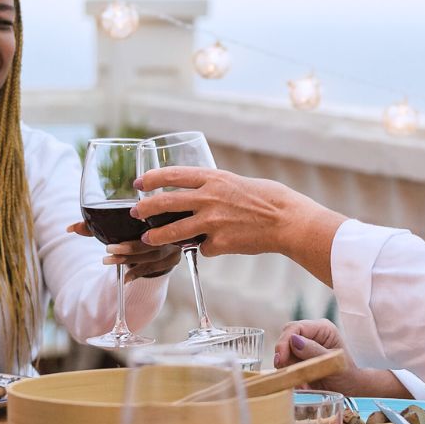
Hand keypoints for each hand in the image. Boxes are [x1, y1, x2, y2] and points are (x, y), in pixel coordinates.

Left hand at [64, 220, 182, 281]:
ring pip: (151, 256)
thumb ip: (95, 226)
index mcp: (155, 215)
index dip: (134, 226)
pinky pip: (154, 268)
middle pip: (148, 241)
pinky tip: (125, 279)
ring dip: (129, 261)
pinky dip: (138, 272)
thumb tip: (69, 228)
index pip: (147, 219)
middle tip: (108, 250)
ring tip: (110, 261)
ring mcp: (172, 246)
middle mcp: (167, 229)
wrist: (162, 234)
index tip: (116, 237)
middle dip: (127, 249)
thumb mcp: (117, 224)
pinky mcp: (173, 259)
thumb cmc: (135, 227)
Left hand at [131, 167, 345, 277]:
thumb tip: (201, 194)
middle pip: (165, 203)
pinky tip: (218, 246)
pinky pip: (203, 248)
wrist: (288, 221)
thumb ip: (217, 188)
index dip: (152, 178)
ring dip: (157, 236)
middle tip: (135, 212)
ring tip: (148, 238)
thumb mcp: (238, 182)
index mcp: (214, 178)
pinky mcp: (219, 243)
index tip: (139, 182)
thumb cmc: (270, 199)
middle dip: (145, 208)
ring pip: (173, 232)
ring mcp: (212, 222)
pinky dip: (207, 248)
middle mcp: (208, 198)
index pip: (173, 175)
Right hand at [273, 321, 404, 397]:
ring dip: (286, 366)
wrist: (350, 388)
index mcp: (323, 329)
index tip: (281, 359)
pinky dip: (289, 373)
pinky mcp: (299, 358)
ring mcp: (304, 346)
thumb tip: (294, 341)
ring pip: (284, 351)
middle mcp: (312, 334)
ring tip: (299, 382)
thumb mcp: (333, 363)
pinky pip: (286, 362)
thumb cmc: (347, 374)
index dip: (285, 341)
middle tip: (283, 370)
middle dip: (283, 354)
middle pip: (286, 337)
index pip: (296, 327)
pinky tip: (300, 384)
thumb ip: (314, 351)